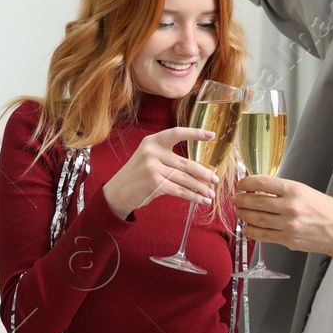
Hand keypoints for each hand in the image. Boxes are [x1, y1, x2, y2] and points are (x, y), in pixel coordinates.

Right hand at [101, 126, 219, 218]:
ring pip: (185, 178)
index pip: (177, 133)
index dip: (195, 133)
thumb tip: (198, 169)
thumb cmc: (137, 176)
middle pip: (186, 162)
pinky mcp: (154, 183)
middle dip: (203, 173)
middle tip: (216, 179)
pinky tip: (201, 200)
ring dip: (200, 188)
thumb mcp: (148, 159)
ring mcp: (152, 167)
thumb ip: (168, 158)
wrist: (117, 193)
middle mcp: (152, 151)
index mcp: (152, 141)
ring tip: (211, 194)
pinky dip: (193, 196)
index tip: (212, 135)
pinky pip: (179, 190)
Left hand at [235, 175, 332, 255]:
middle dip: (241, 200)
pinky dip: (251, 231)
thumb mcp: (307, 192)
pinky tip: (247, 228)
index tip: (241, 185)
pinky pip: (262, 235)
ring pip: (256, 219)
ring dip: (244, 215)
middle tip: (234, 199)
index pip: (262, 183)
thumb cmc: (328, 211)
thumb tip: (261, 189)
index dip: (246, 183)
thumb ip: (284, 191)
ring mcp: (288, 225)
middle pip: (255, 201)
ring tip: (240, 212)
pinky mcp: (288, 240)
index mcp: (295, 190)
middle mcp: (290, 206)